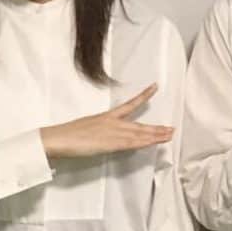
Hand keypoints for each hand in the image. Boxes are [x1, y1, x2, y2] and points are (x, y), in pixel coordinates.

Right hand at [40, 85, 173, 159]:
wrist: (59, 138)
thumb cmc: (66, 135)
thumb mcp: (84, 129)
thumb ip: (96, 131)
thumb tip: (101, 136)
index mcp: (105, 117)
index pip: (129, 105)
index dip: (143, 96)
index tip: (154, 87)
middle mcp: (112, 122)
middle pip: (139, 124)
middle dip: (155, 127)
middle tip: (171, 128)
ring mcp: (113, 132)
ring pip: (139, 133)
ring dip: (156, 135)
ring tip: (170, 134)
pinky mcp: (112, 143)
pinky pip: (133, 143)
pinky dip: (146, 142)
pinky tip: (156, 142)